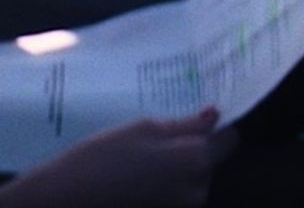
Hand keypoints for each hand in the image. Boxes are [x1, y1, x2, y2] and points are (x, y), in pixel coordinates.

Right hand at [11, 107, 236, 207]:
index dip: (215, 122)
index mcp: (196, 161)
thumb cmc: (107, 155)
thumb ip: (185, 124)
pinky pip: (176, 185)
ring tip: (143, 141)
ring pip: (191, 171)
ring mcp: (182, 205)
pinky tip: (139, 161)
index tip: (200, 106)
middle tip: (160, 121)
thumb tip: (215, 115)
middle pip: (208, 156)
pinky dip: (164, 172)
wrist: (75, 195)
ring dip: (175, 156)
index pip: (228, 139)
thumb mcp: (145, 128)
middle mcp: (198, 188)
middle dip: (190, 140)